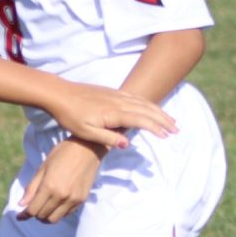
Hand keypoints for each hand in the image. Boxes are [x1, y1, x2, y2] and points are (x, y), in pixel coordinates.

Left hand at [18, 136, 106, 222]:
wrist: (88, 148)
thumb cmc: (62, 154)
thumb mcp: (42, 168)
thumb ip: (32, 188)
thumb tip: (21, 204)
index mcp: (49, 186)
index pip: (33, 210)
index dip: (24, 214)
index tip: (20, 215)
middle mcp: (62, 196)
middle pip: (42, 216)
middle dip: (35, 214)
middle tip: (32, 208)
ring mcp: (73, 199)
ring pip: (54, 219)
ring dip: (46, 216)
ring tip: (43, 208)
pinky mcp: (81, 200)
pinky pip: (66, 214)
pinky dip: (57, 213)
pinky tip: (55, 204)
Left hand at [51, 82, 175, 148]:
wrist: (59, 94)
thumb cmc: (70, 116)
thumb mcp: (86, 132)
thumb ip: (108, 138)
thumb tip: (128, 144)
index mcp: (114, 113)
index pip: (141, 120)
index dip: (156, 128)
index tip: (167, 136)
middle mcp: (119, 102)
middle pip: (147, 110)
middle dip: (163, 120)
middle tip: (176, 130)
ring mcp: (117, 95)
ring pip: (143, 103)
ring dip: (158, 111)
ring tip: (170, 120)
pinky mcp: (112, 92)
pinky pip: (136, 97)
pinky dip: (148, 103)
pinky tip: (152, 108)